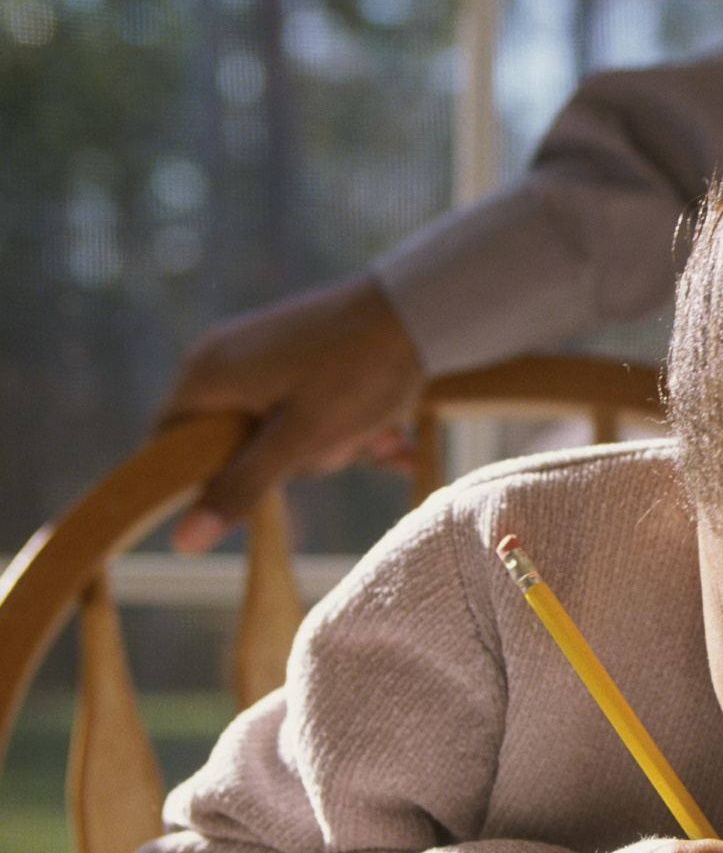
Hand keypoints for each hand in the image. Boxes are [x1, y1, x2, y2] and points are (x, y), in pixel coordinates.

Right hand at [158, 274, 425, 551]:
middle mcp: (224, 359)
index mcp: (205, 375)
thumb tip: (181, 543)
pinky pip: (311, 407)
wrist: (423, 310)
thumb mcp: (300, 440)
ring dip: (336, 443)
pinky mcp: (303, 352)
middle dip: (299, 459)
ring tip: (378, 430)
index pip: (168, 447)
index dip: (209, 480)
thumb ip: (240, 488)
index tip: (265, 485)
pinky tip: (393, 433)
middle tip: (341, 444)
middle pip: (236, 444)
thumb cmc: (358, 373)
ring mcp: (264, 353)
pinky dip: (350, 424)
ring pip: (284, 431)